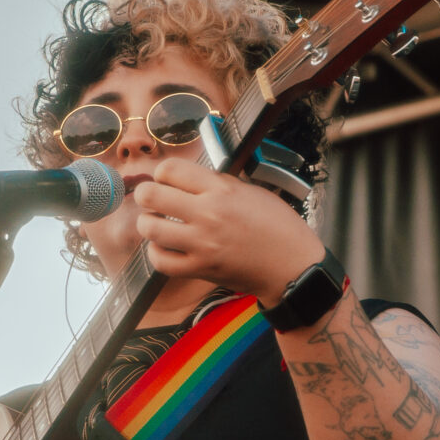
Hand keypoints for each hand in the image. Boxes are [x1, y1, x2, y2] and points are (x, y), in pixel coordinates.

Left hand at [132, 159, 323, 302]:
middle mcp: (209, 214)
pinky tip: (164, 247)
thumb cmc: (277, 227)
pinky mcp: (201, 269)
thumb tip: (187, 179)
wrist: (292, 266)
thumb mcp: (251, 191)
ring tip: (157, 223)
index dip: (162, 173)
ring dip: (148, 223)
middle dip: (146, 194)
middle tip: (153, 199)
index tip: (166, 180)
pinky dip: (156, 253)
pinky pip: (160, 261)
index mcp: (222, 189)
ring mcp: (202, 244)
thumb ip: (217, 183)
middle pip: (151, 195)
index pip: (170, 169)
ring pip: (150, 228)